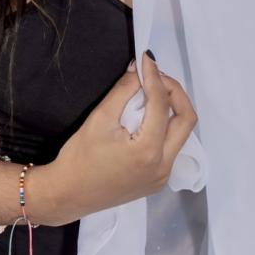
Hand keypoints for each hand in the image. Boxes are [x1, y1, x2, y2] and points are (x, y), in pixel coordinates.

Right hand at [32, 51, 197, 226]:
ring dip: (171, 110)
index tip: (146, 59)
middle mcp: (163, 165)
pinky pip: (171, 148)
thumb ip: (123, 92)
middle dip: (174, 92)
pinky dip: (164, 127)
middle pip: (187, 119)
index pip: (161, 104)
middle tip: (155, 77)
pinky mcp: (157, 181)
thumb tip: (138, 70)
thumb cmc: (79, 158)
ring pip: (181, 134)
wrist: (68, 194)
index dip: (155, 77)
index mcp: (148, 151)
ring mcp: (162, 176)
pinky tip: (147, 118)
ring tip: (150, 94)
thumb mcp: (99, 119)